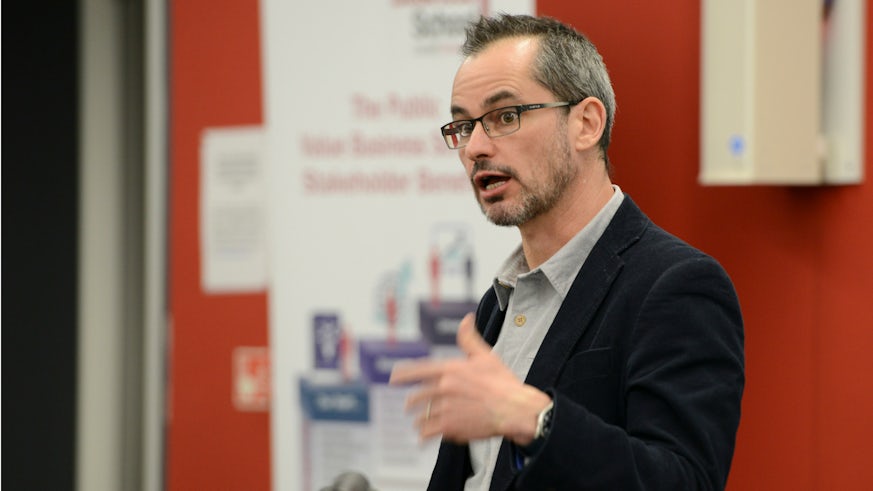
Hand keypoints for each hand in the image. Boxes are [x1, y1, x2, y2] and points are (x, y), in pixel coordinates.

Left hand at [389, 313, 550, 443]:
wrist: (515, 410)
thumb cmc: (503, 384)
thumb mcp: (485, 356)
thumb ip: (469, 339)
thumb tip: (466, 319)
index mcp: (450, 369)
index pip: (419, 370)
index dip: (403, 374)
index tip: (393, 378)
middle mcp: (443, 388)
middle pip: (417, 396)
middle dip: (412, 403)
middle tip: (409, 406)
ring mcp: (445, 408)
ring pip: (421, 416)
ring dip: (418, 420)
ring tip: (419, 424)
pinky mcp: (449, 427)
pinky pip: (428, 432)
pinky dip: (424, 435)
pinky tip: (424, 437)